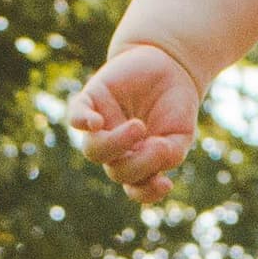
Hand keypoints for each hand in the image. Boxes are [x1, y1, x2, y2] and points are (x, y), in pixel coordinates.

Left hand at [66, 43, 203, 203]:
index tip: (165, 183)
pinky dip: (82, 120)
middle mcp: (115, 149)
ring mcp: (101, 126)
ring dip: (116, 144)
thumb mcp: (181, 135)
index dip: (146, 192)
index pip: (134, 187)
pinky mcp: (91, 100)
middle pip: (116, 171)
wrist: (169, 66)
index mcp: (136, 162)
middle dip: (139, 162)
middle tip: (159, 142)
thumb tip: (154, 155)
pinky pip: (76, 116)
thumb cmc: (175, 106)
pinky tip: (95, 122)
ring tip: (138, 127)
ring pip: (94, 150)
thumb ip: (168, 155)